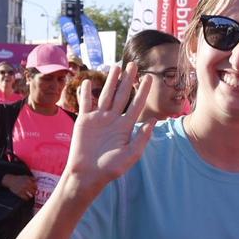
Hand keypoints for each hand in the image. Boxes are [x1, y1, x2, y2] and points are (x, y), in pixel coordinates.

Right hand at [0, 173, 35, 199]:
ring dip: (31, 195)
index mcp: (29, 181)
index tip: (35, 189)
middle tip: (33, 192)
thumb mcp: (26, 176)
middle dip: (34, 192)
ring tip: (30, 195)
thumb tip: (37, 180)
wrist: (10, 180)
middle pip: (34, 191)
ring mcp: (23, 190)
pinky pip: (26, 198)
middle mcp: (26, 185)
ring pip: (31, 195)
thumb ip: (32, 178)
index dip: (36, 188)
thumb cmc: (18, 178)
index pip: (36, 186)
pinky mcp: (20, 193)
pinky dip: (27, 198)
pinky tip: (26, 197)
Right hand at [63, 65, 156, 188]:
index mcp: (125, 126)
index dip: (142, 91)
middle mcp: (113, 119)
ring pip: (105, 95)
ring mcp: (99, 119)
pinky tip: (87, 81)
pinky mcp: (84, 121)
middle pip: (122, 95)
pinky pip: (85, 103)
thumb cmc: (110, 168)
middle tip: (133, 64)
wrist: (88, 174)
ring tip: (116, 67)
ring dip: (110, 81)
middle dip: (128, 80)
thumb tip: (153, 121)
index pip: (136, 104)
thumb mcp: (131, 155)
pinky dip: (85, 92)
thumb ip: (141, 138)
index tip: (149, 77)